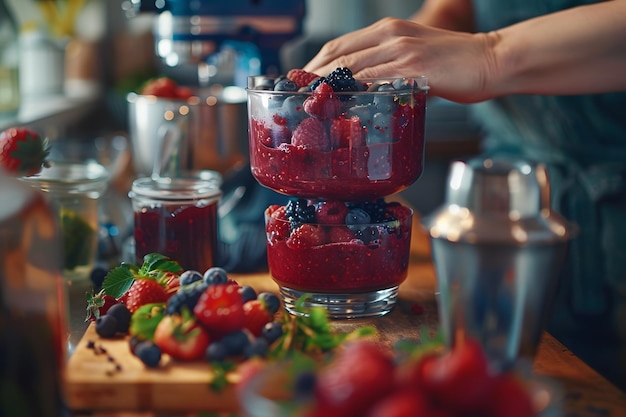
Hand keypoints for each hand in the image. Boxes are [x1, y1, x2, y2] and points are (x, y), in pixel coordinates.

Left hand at [304, 17, 498, 102]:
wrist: (491, 60)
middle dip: (312, 77)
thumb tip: (367, 93)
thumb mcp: (415, 58)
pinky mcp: (412, 67)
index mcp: (388, 31)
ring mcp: (400, 50)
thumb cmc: (456, 64)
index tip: (301, 82)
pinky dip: (352, 93)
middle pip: (338, 56)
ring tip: (308, 104)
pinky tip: (340, 106)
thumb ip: (389, 70)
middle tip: (297, 97)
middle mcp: (390, 35)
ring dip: (325, 87)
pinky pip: (374, 82)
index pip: (340, 46)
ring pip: (350, 68)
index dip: (316, 65)